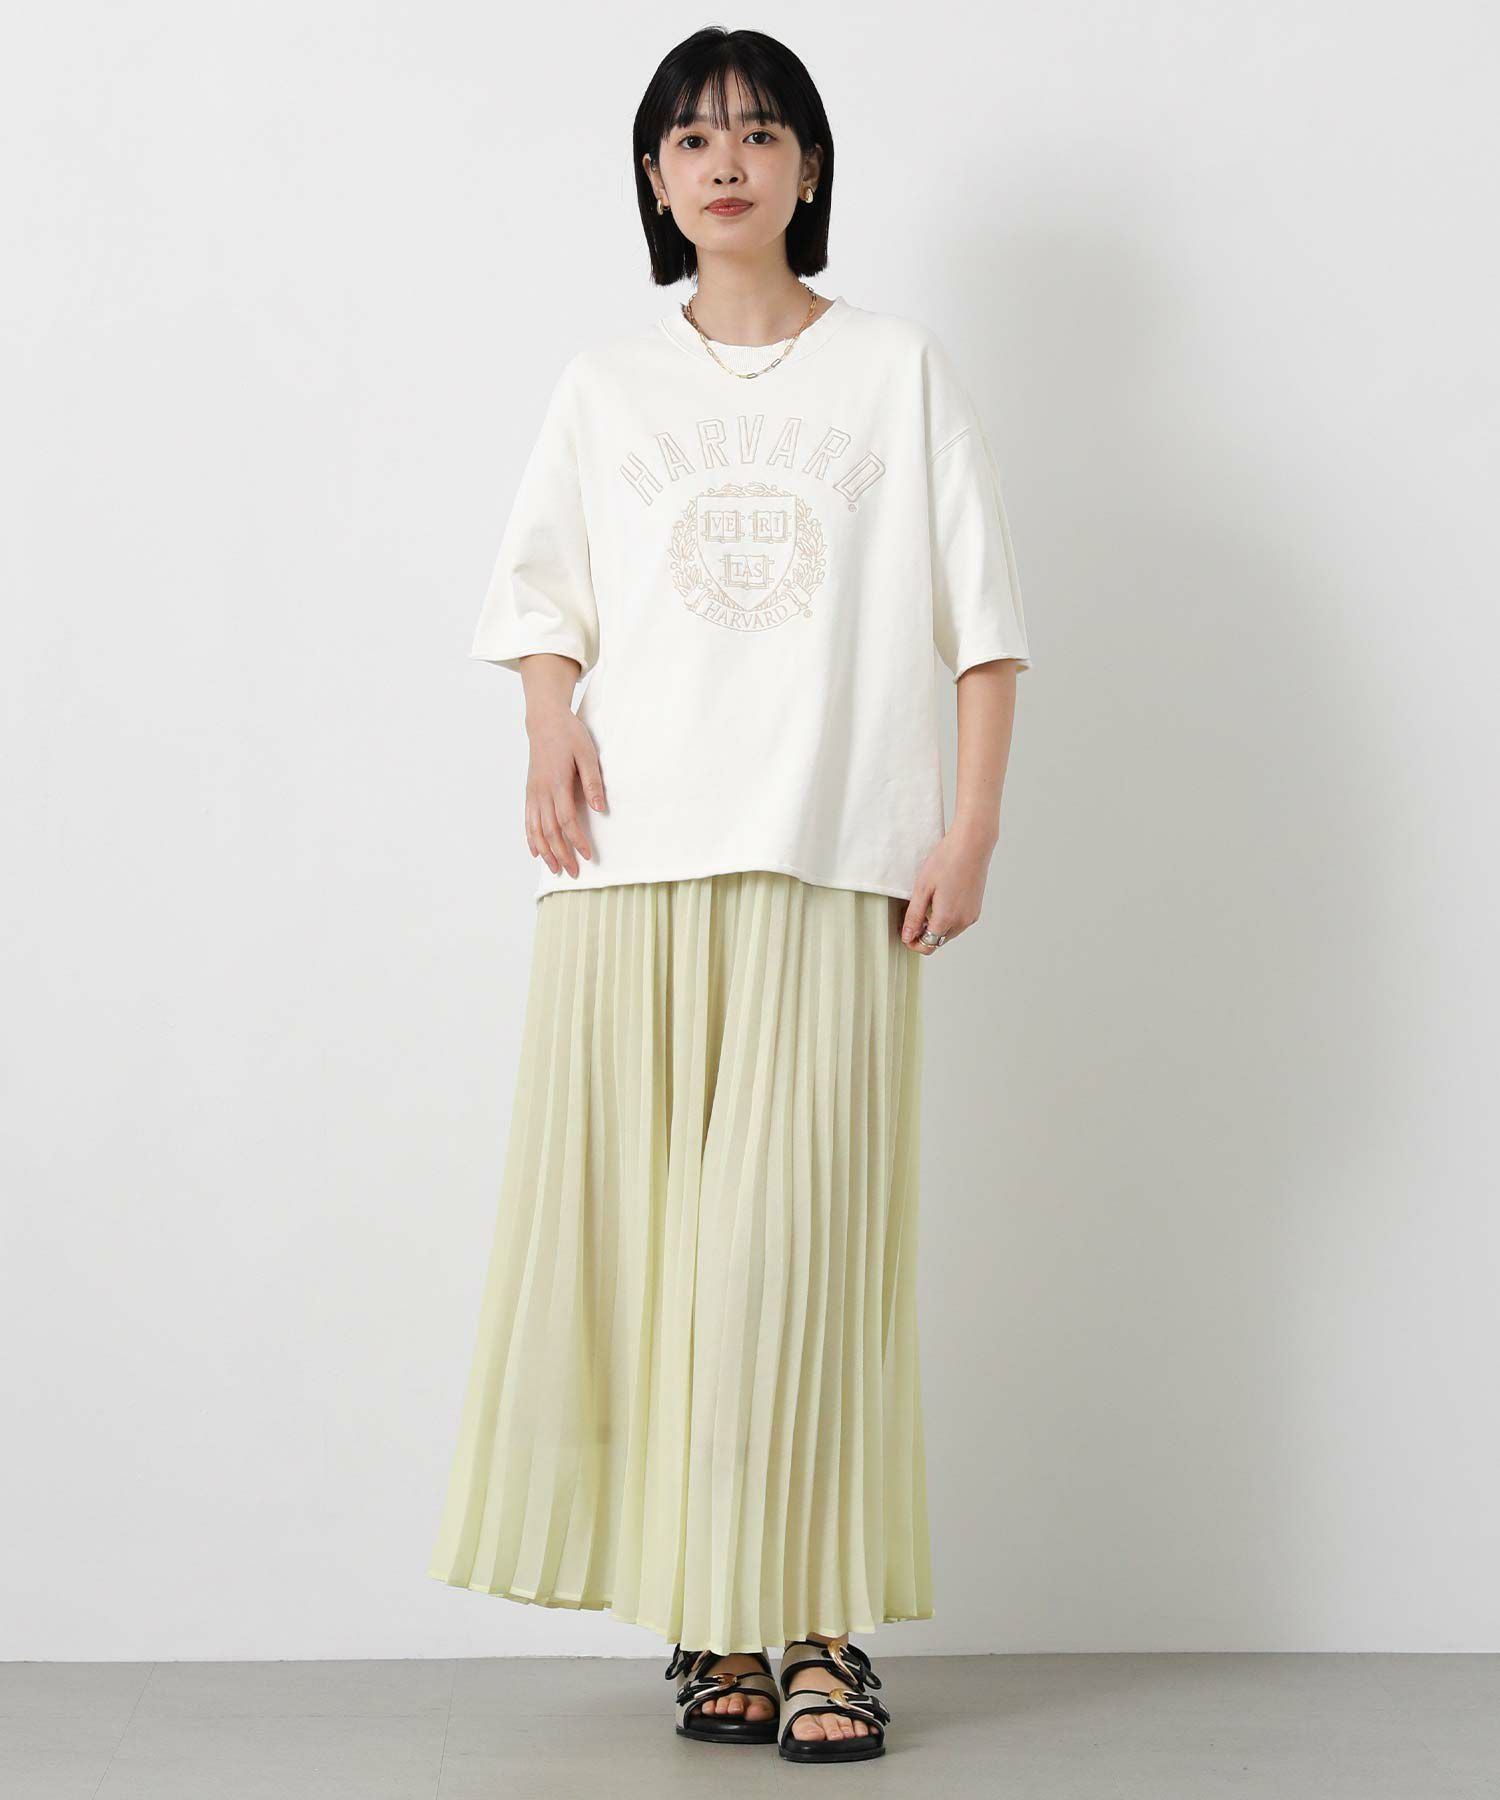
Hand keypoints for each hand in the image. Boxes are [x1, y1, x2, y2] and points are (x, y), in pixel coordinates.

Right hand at [524, 705, 606, 878]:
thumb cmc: (569, 735)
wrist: (544, 721)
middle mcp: (542, 791)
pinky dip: (531, 838)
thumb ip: (592, 782)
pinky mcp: (529, 792)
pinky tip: (537, 852)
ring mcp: (533, 793)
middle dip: (562, 854)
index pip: (567, 820)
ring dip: (546, 852)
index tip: (588, 856)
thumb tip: (601, 809)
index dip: (577, 840)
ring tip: (555, 869)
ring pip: (536, 829)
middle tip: (574, 872)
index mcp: (557, 783)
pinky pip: (528, 820)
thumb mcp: (587, 754)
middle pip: (550, 831)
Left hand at [899, 822, 995, 953]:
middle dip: (923, 936)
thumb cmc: (946, 861)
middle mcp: (962, 922)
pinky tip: (940, 901)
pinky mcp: (975, 909)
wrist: (972, 845)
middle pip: (938, 942)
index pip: (927, 946)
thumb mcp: (922, 889)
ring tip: (925, 906)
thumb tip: (908, 936)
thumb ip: (914, 916)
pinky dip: (946, 920)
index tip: (904, 932)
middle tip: (910, 918)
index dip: (912, 943)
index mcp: (947, 919)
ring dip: (935, 928)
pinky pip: (958, 923)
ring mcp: (971, 916)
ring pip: (948, 933)